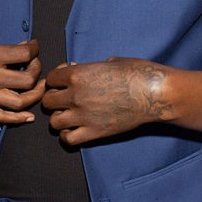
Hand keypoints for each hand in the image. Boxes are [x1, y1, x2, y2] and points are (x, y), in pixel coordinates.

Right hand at [0, 35, 44, 123]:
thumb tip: (18, 49)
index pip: (24, 54)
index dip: (34, 49)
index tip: (34, 46)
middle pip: (27, 80)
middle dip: (37, 70)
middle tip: (35, 64)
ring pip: (20, 102)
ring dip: (34, 95)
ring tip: (37, 87)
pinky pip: (2, 118)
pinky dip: (18, 119)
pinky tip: (28, 115)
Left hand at [42, 57, 170, 145]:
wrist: (153, 93)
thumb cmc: (136, 73)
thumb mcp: (111, 62)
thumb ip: (90, 68)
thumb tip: (80, 69)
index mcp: (78, 75)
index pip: (51, 79)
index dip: (56, 80)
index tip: (65, 82)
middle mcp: (76, 95)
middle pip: (47, 101)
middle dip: (55, 99)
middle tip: (65, 99)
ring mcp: (83, 116)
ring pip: (53, 122)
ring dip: (60, 118)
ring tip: (70, 116)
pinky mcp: (94, 132)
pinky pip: (68, 139)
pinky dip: (68, 135)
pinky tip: (76, 129)